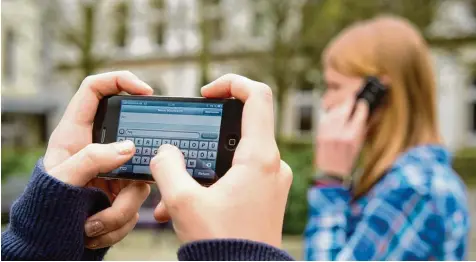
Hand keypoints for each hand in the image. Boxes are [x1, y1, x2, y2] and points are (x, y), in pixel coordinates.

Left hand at [43, 71, 151, 248]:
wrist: (52, 236)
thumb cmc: (47, 203)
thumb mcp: (62, 179)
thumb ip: (92, 159)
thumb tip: (128, 148)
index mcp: (77, 131)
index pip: (96, 90)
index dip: (120, 80)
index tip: (145, 91)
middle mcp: (101, 147)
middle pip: (133, 139)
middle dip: (134, 165)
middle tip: (131, 180)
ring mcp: (116, 169)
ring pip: (139, 179)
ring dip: (120, 208)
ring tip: (92, 224)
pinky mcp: (125, 192)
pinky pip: (137, 203)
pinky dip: (119, 221)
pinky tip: (95, 228)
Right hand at [150, 74, 292, 247]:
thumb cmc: (222, 244)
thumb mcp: (183, 202)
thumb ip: (167, 168)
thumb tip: (165, 152)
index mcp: (260, 157)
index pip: (257, 96)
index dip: (231, 83)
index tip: (206, 94)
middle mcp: (272, 165)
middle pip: (240, 126)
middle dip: (204, 137)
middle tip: (181, 150)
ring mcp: (271, 181)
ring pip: (234, 157)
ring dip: (203, 168)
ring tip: (174, 194)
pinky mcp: (266, 196)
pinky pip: (238, 177)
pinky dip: (212, 184)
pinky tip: (184, 208)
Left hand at [316, 97, 367, 176]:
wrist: (330, 174)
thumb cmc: (347, 161)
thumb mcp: (358, 146)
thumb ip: (360, 129)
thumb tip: (362, 115)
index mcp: (352, 137)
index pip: (358, 115)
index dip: (361, 107)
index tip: (362, 103)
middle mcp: (339, 134)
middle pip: (344, 110)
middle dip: (349, 102)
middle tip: (352, 97)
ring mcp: (328, 134)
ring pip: (333, 113)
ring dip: (339, 107)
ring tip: (344, 105)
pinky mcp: (320, 134)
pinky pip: (325, 119)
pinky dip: (330, 115)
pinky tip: (334, 114)